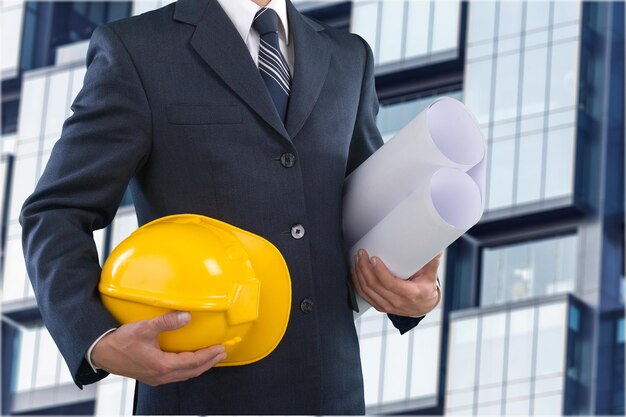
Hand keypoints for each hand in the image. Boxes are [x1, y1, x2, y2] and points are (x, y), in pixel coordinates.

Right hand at [91, 311, 226, 385]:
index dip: (208, 355)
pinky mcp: (152, 376)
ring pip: (185, 375)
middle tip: (222, 353)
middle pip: (192, 371)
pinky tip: (191, 361)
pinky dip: (189, 368)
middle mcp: (161, 375)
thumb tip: (185, 316)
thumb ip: (166, 321)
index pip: (192, 362)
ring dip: (200, 366)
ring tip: (211, 357)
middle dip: (209, 362)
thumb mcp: (144, 328)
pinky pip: (177, 375)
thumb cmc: (119, 342)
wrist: (101, 353)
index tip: (220, 348)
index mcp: (161, 365)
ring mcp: (156, 378)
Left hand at [351, 250, 441, 316]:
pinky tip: (354, 272)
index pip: (390, 283)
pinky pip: (364, 295)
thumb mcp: (431, 276)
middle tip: (361, 254)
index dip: (380, 271)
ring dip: (359, 274)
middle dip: (365, 268)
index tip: (374, 258)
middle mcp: (396, 302)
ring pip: (367, 290)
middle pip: (375, 285)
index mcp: (409, 294)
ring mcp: (387, 306)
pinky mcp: (380, 306)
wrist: (423, 307)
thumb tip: (436, 248)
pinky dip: (357, 283)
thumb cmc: (426, 289)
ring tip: (357, 259)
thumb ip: (432, 262)